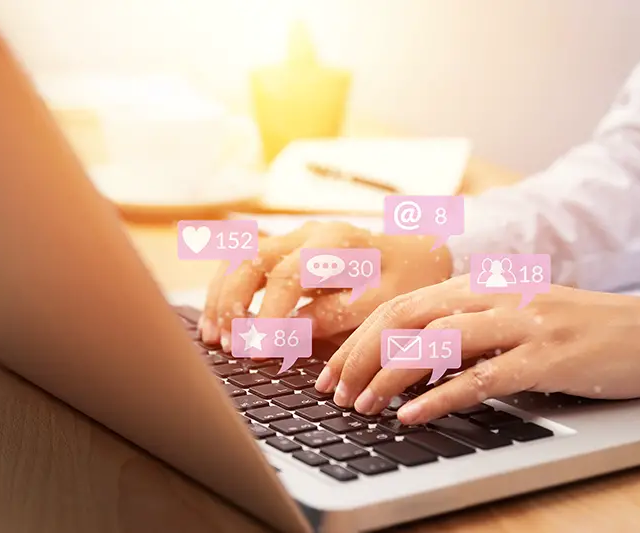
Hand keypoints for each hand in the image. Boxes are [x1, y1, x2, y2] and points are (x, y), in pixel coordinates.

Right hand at [200, 221, 451, 345]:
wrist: (424, 252)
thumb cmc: (409, 279)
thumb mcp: (383, 302)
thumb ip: (336, 315)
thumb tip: (289, 333)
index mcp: (335, 243)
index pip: (286, 276)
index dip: (268, 316)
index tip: (259, 351)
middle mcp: (309, 233)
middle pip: (250, 258)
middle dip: (232, 303)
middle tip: (229, 345)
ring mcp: (296, 237)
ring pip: (240, 255)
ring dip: (222, 295)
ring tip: (215, 337)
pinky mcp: (289, 249)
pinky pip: (246, 260)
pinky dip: (228, 289)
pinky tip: (222, 321)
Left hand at [315, 275, 639, 424]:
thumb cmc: (575, 327)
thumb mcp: (511, 316)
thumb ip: (464, 329)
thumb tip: (406, 359)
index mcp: (480, 284)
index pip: (400, 304)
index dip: (357, 336)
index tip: (329, 370)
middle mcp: (493, 295)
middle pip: (406, 317)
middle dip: (359, 355)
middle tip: (333, 392)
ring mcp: (520, 323)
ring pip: (436, 343)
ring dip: (389, 376)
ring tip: (361, 406)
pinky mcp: (546, 357)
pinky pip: (482, 377)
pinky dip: (440, 397)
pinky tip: (412, 416)